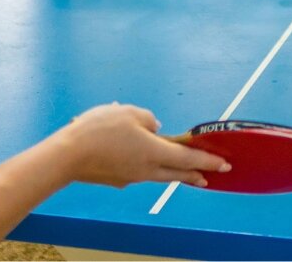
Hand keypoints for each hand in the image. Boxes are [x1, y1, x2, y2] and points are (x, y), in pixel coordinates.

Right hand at [55, 104, 229, 188]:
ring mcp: (131, 177)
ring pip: (159, 175)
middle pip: (177, 173)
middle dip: (195, 173)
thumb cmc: (99, 130)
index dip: (208, 160)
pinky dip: (150, 167)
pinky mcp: (117, 178)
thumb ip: (147, 118)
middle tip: (209, 175)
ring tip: (181, 169)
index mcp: (154, 152)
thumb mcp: (128, 112)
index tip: (224, 165)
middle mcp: (147, 169)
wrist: (67, 156)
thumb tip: (154, 128)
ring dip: (174, 172)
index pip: (188, 158)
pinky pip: (140, 172)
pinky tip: (143, 157)